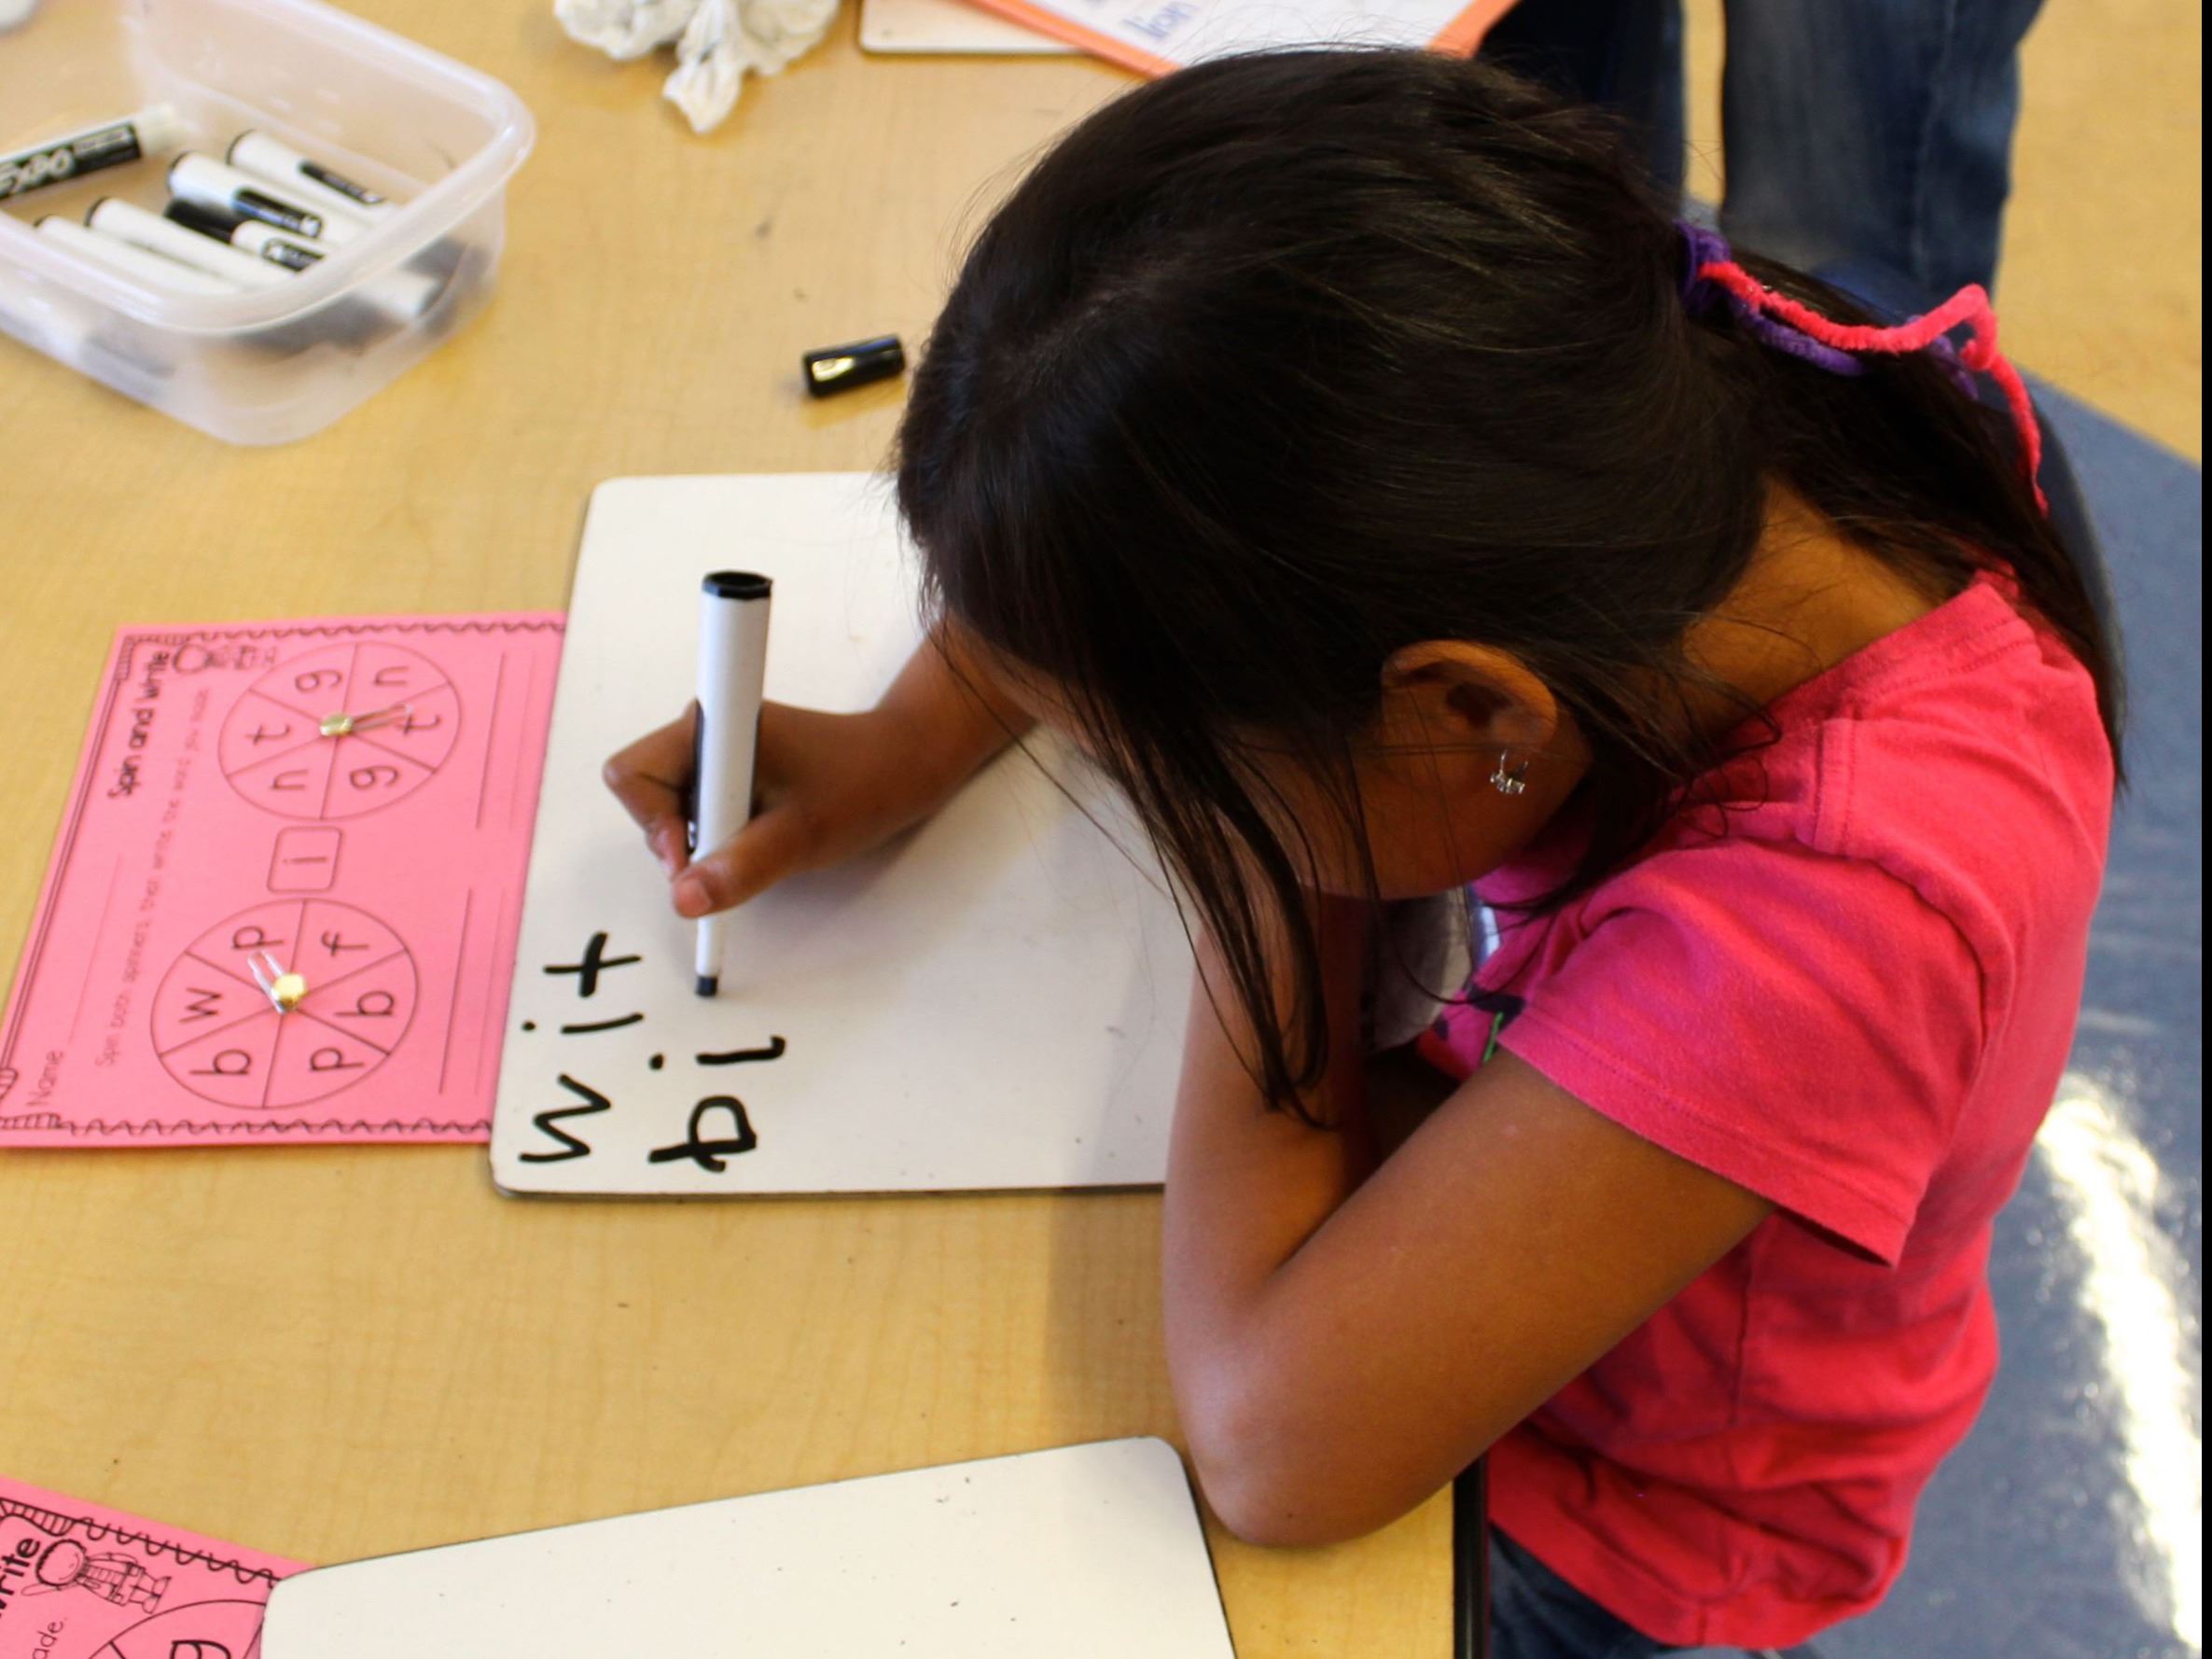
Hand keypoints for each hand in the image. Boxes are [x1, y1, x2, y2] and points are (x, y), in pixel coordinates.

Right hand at [604, 700, 969, 919]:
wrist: (901, 765)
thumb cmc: (860, 787)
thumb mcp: (801, 838)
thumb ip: (740, 868)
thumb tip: (684, 900)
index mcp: (715, 727)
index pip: (632, 773)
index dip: (654, 824)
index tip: (694, 857)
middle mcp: (706, 728)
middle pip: (644, 793)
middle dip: (678, 838)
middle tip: (734, 856)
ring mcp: (715, 747)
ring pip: (668, 806)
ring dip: (700, 839)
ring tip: (758, 843)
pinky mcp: (727, 764)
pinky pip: (694, 806)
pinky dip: (715, 832)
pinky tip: (756, 836)